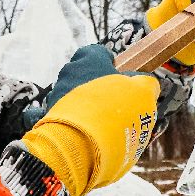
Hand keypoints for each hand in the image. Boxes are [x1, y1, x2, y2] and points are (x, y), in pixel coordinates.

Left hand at [20, 45, 159, 195]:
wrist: (85, 143)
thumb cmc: (116, 111)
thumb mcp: (143, 94)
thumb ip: (146, 84)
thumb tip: (146, 84)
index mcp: (88, 60)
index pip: (95, 52)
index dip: (107, 62)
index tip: (117, 75)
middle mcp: (68, 73)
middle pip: (82, 74)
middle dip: (94, 85)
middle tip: (111, 103)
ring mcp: (55, 95)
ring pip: (70, 95)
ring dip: (81, 105)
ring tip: (98, 123)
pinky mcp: (48, 117)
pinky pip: (56, 114)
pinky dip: (67, 120)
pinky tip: (79, 132)